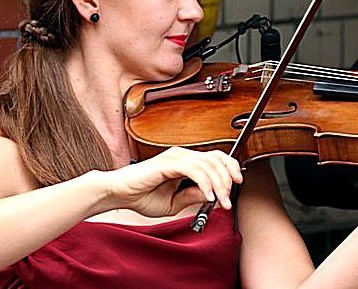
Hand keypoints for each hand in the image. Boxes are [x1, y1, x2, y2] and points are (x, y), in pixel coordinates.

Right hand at [102, 147, 243, 217]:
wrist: (119, 195)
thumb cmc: (142, 196)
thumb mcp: (176, 202)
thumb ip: (194, 196)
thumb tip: (214, 195)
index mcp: (186, 162)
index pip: (216, 158)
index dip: (230, 168)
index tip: (238, 184)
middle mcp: (183, 156)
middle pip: (217, 159)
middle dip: (228, 179)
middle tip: (229, 199)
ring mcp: (176, 157)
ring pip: (209, 164)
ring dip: (219, 184)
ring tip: (221, 201)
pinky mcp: (168, 162)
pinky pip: (195, 170)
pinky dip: (205, 183)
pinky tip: (208, 196)